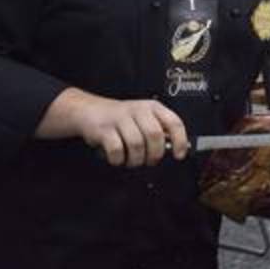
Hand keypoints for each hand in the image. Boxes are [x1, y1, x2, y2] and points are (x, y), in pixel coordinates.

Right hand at [39, 89, 188, 166]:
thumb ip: (160, 130)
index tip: (179, 155)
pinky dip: (118, 159)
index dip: (180, 140)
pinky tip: (118, 158)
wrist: (89, 111)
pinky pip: (116, 149)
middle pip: (155, 135)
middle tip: (149, 161)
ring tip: (132, 161)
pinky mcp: (104, 128)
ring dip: (136, 159)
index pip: (174, 122)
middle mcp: (138, 110)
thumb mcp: (144, 118)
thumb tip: (175, 148)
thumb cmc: (121, 119)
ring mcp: (120, 118)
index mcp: (153, 107)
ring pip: (136, 144)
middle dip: (154, 154)